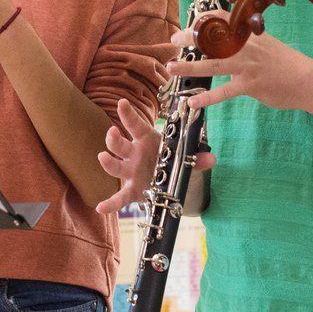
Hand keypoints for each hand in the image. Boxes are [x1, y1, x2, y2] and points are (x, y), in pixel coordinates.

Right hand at [94, 100, 213, 212]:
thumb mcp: (184, 158)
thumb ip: (196, 159)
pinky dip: (110, 203)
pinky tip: (101, 208)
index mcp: (146, 140)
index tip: (122, 103)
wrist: (167, 178)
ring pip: (115, 166)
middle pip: (119, 145)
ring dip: (108, 162)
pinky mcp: (131, 189)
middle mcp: (134, 154)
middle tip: (113, 132)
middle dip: (114, 138)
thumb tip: (211, 159)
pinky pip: (119, 197)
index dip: (128, 114)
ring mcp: (130, 171)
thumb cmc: (170, 160)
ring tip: (102, 157)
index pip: (135, 125)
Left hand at [179, 29, 312, 113]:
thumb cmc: (286, 64)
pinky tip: (192, 103)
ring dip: (189, 66)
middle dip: (190, 38)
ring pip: (213, 63)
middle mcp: (246, 46)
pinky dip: (206, 98)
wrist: (308, 79)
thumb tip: (229, 45)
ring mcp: (247, 65)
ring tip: (171, 68)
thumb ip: (247, 44)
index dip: (204, 19)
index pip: (223, 19)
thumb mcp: (267, 45)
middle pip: (213, 38)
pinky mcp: (250, 85)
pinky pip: (224, 92)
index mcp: (250, 34)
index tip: (190, 21)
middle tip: (173, 40)